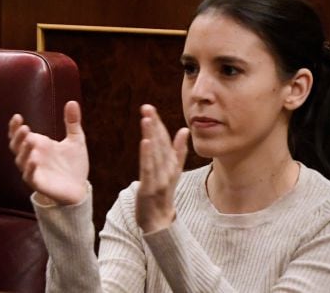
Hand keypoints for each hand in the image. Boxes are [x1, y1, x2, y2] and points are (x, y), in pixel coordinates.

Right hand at [8, 100, 88, 205]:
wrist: (80, 188)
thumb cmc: (74, 164)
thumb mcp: (76, 140)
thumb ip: (72, 122)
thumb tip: (72, 102)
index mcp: (38, 145)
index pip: (19, 134)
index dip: (14, 126)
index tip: (17, 117)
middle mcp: (32, 156)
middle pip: (16, 146)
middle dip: (17, 137)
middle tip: (24, 127)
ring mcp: (34, 170)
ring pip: (20, 161)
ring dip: (23, 151)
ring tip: (30, 140)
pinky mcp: (39, 184)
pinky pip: (29, 176)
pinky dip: (29, 168)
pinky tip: (34, 160)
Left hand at [134, 105, 188, 233]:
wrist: (159, 223)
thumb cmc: (163, 194)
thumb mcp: (172, 172)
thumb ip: (179, 151)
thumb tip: (184, 130)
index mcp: (172, 164)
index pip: (165, 140)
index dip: (158, 124)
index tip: (150, 108)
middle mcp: (168, 170)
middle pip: (161, 144)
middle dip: (154, 124)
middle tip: (147, 107)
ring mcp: (160, 179)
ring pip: (156, 153)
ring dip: (152, 135)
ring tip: (147, 118)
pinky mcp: (150, 188)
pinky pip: (149, 169)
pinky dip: (148, 155)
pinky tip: (145, 141)